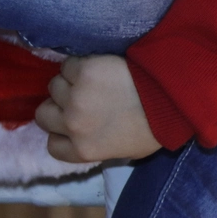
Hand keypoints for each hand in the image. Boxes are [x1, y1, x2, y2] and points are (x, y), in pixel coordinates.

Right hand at [35, 55, 161, 162]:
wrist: (172, 100)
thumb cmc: (155, 128)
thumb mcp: (125, 152)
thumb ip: (96, 146)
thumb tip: (82, 137)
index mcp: (83, 150)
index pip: (52, 145)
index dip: (61, 132)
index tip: (73, 124)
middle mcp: (72, 126)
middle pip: (44, 114)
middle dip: (59, 106)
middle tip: (81, 99)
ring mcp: (76, 97)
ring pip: (54, 86)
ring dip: (69, 83)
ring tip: (93, 82)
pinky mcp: (84, 71)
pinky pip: (68, 65)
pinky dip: (79, 65)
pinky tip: (99, 68)